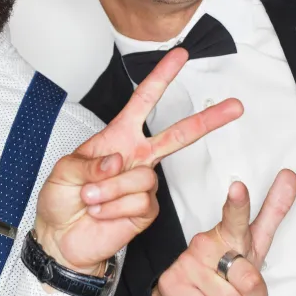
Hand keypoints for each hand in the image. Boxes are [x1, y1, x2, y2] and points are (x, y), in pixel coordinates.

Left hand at [34, 48, 243, 273]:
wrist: (62, 239)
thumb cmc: (60, 200)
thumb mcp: (63, 172)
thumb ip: (89, 163)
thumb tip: (118, 161)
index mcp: (117, 138)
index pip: (143, 102)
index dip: (161, 78)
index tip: (180, 56)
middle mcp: (136, 158)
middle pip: (178, 135)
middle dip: (207, 121)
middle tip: (235, 106)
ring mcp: (144, 184)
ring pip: (144, 178)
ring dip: (111, 190)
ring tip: (91, 198)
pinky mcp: (147, 211)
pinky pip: (140, 203)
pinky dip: (115, 208)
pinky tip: (102, 213)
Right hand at [153, 170, 295, 295]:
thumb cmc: (224, 267)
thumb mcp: (253, 243)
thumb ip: (273, 212)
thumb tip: (292, 175)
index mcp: (229, 232)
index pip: (236, 216)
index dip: (239, 203)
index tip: (238, 187)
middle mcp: (206, 243)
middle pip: (248, 278)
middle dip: (251, 292)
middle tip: (240, 287)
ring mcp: (187, 262)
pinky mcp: (173, 284)